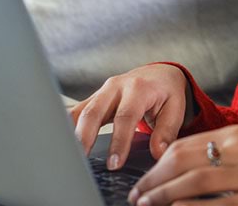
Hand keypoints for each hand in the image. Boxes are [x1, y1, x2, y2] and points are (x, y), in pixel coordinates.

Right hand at [70, 64, 193, 169]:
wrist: (159, 74)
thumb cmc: (166, 92)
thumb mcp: (175, 109)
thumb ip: (166, 131)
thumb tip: (158, 153)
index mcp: (138, 88)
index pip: (125, 117)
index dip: (119, 141)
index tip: (114, 163)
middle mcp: (116, 86)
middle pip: (94, 112)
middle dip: (85, 138)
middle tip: (82, 162)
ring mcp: (101, 91)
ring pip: (80, 112)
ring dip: (72, 134)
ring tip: (69, 157)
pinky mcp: (93, 98)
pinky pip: (75, 112)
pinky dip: (66, 127)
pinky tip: (62, 144)